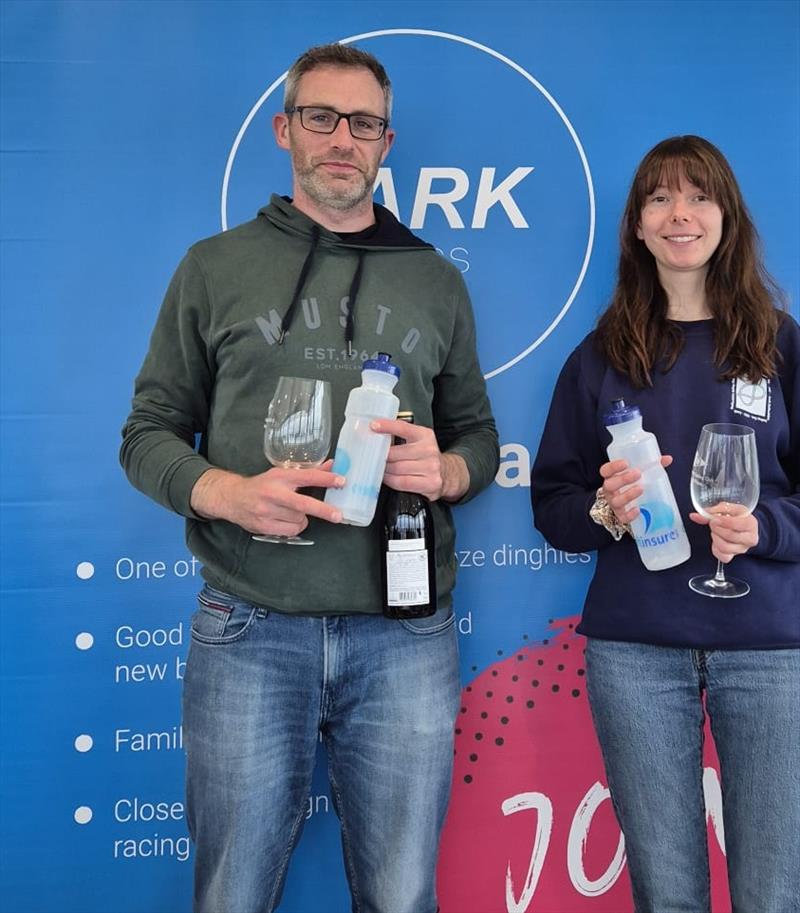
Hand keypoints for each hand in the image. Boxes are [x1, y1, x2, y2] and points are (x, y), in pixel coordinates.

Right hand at [191, 462, 343, 536]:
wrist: (232, 498)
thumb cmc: (262, 485)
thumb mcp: (282, 474)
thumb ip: (309, 472)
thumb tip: (332, 465)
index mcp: (280, 476)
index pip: (306, 476)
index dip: (325, 479)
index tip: (341, 481)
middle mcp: (273, 492)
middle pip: (303, 503)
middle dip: (323, 510)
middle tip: (338, 515)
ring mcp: (267, 511)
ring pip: (299, 519)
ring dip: (302, 518)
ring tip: (292, 512)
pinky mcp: (263, 526)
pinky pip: (290, 530)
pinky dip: (294, 527)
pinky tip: (286, 520)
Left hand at [370, 419, 468, 501]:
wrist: (447, 473)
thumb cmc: (426, 456)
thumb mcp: (418, 440)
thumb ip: (400, 435)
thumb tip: (375, 433)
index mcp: (424, 435)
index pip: (403, 428)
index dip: (387, 426)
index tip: (373, 426)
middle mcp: (429, 450)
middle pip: (395, 453)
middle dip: (381, 457)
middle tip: (373, 457)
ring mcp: (431, 467)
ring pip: (396, 469)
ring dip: (384, 470)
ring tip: (380, 468)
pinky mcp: (430, 483)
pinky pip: (402, 482)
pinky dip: (390, 480)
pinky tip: (388, 477)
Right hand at [599, 455, 673, 524]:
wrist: (626, 504)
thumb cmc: (631, 484)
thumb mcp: (637, 473)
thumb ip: (650, 465)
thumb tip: (667, 459)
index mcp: (611, 477)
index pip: (606, 470)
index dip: (613, 466)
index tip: (626, 463)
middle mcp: (610, 490)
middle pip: (610, 485)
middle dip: (622, 479)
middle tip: (637, 474)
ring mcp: (614, 503)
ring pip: (616, 501)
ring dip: (627, 495)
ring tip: (641, 489)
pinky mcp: (620, 515)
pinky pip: (622, 517)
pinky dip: (629, 514)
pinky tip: (638, 509)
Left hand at [689, 504, 758, 562]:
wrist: (741, 527)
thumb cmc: (734, 516)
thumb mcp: (726, 509)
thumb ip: (711, 511)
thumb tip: (694, 516)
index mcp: (751, 523)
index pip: (739, 524)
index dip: (724, 522)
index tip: (714, 519)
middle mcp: (750, 538)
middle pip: (730, 536)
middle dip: (717, 528)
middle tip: (713, 523)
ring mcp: (742, 549)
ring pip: (725, 548)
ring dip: (715, 538)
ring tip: (715, 532)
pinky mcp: (734, 556)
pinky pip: (722, 557)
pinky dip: (715, 549)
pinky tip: (716, 541)